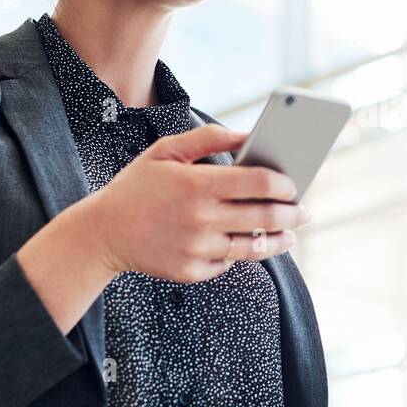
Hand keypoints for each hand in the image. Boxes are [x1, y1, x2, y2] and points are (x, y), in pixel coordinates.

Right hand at [80, 124, 311, 282]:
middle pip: (265, 217)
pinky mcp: (192, 271)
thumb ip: (208, 138)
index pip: (259, 182)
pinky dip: (239, 253)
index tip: (294, 184)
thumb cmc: (137, 187)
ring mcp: (197, 249)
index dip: (284, 183)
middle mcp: (201, 219)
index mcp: (197, 185)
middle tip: (304, 212)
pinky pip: (228, 263)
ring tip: (290, 235)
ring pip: (253, 246)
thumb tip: (248, 134)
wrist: (101, 233)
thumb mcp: (165, 151)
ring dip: (280, 240)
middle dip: (292, 214)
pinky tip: (246, 244)